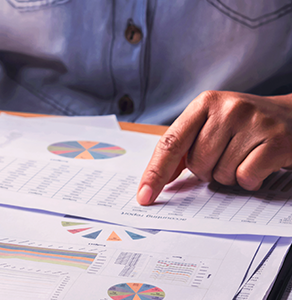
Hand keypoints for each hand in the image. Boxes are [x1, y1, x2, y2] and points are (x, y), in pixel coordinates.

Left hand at [137, 91, 291, 204]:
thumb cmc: (246, 126)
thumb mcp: (214, 124)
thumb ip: (186, 147)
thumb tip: (159, 179)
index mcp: (205, 103)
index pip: (170, 143)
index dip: (155, 173)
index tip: (144, 196)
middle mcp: (228, 108)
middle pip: (197, 163)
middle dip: (207, 171)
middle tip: (226, 157)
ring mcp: (254, 122)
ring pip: (221, 173)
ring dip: (230, 176)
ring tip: (244, 157)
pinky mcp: (277, 140)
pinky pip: (246, 177)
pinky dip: (250, 180)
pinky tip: (259, 164)